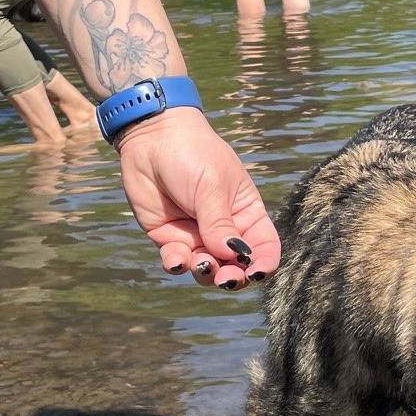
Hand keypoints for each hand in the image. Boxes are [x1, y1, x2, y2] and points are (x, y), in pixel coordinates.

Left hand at [116, 108, 280, 289]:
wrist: (151, 137)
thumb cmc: (192, 153)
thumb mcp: (212, 187)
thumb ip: (220, 224)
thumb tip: (234, 255)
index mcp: (247, 214)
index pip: (264, 247)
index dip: (264, 264)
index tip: (256, 273)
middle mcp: (224, 230)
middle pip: (237, 266)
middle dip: (234, 277)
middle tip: (226, 278)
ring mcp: (196, 236)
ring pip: (207, 270)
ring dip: (206, 274)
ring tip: (200, 263)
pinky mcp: (169, 237)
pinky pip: (177, 261)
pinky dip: (178, 265)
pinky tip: (176, 259)